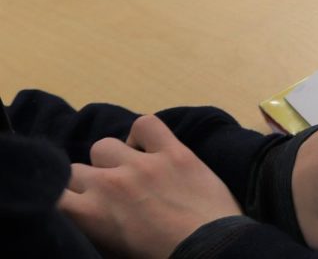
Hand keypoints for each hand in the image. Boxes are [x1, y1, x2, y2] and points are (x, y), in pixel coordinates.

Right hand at [58, 114, 241, 258]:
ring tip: (131, 174)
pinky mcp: (174, 151)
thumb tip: (86, 217)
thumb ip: (93, 227)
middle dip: (87, 183)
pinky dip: (144, 133)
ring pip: (104, 146)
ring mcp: (142, 163)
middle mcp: (109, 183)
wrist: (212, 250)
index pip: (52, 193)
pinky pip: (147, 124)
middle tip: (108, 198)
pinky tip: (152, 149)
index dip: (61, 197)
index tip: (73, 204)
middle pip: (76, 170)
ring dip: (112, 160)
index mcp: (90, 214)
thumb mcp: (114, 251)